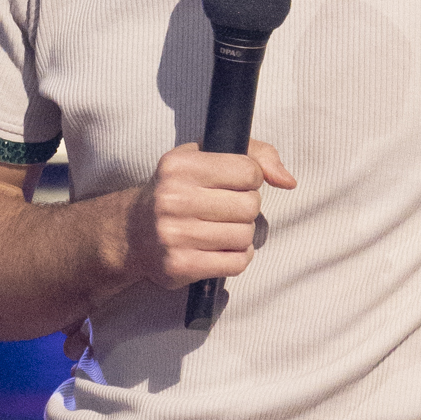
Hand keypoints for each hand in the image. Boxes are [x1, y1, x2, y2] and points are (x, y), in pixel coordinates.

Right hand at [126, 139, 295, 287]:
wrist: (132, 232)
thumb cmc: (178, 190)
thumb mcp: (205, 156)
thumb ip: (254, 154)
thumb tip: (288, 181)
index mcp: (180, 165)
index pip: (248, 170)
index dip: (250, 179)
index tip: (234, 185)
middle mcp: (174, 198)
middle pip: (250, 206)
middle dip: (246, 209)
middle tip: (226, 210)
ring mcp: (175, 234)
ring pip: (245, 236)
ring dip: (241, 235)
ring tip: (221, 230)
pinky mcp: (180, 265)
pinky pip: (236, 263)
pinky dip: (238, 257)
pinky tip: (222, 249)